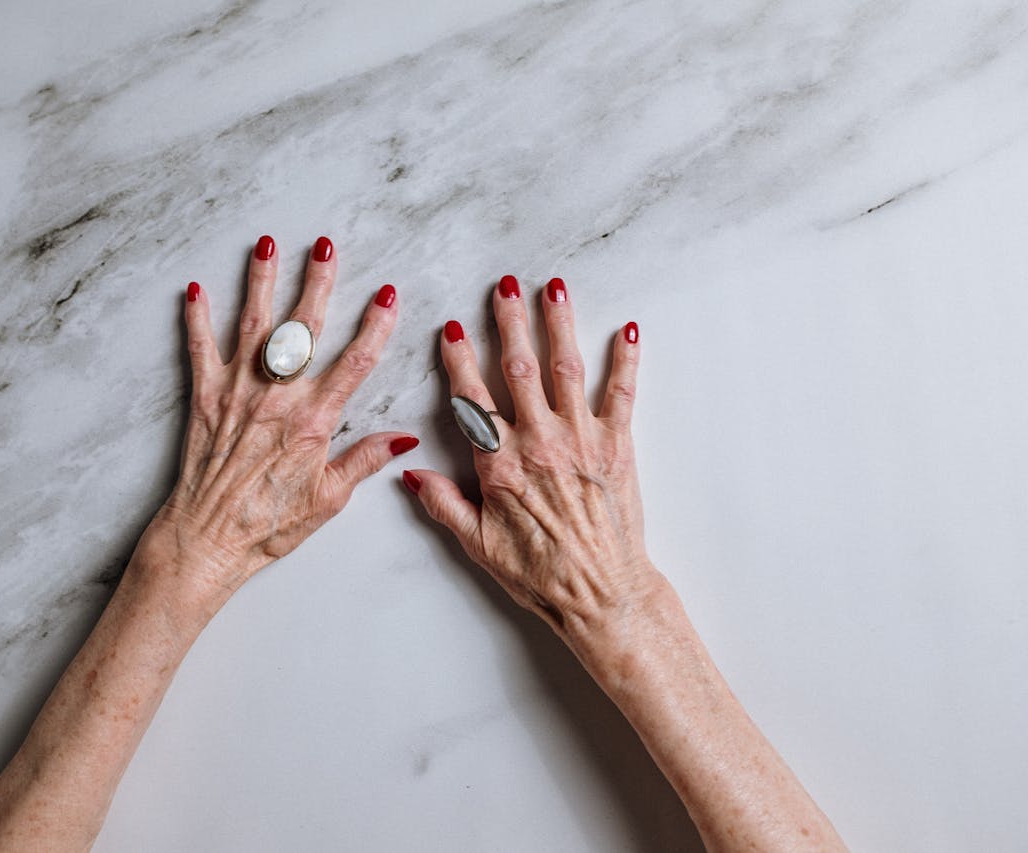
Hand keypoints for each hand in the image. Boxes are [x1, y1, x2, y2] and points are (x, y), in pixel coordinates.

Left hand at [137, 235, 415, 611]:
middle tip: (326, 246)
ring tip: (268, 245)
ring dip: (261, 282)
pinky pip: (200, 349)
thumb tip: (404, 439)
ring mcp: (238, 393)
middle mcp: (277, 398)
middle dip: (317, 282)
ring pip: (254, 326)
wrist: (208, 538)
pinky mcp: (204, 399)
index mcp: (314, 421)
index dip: (375, 325)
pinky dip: (197, 318)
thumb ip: (365, 460)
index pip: (355, 362)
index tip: (388, 295)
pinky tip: (196, 289)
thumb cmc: (269, 525)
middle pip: (303, 328)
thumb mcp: (329, 499)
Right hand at [406, 275, 660, 634]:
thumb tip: (411, 473)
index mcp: (500, 465)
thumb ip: (444, 504)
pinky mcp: (617, 448)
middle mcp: (539, 443)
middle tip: (505, 286)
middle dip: (510, 323)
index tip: (451, 328)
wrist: (602, 594)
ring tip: (555, 288)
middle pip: (520, 369)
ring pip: (567, 369)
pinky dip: (625, 361)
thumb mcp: (479, 546)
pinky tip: (627, 331)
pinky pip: (621, 395)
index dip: (460, 361)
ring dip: (559, 325)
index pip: (472, 400)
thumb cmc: (540, 575)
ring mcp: (580, 441)